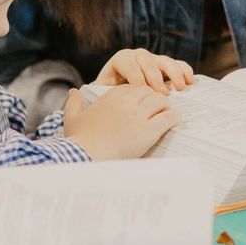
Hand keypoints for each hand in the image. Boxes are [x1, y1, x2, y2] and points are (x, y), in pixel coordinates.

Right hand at [62, 85, 177, 160]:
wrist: (88, 157)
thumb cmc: (79, 140)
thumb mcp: (72, 118)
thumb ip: (74, 103)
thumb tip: (73, 91)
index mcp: (111, 96)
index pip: (133, 88)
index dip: (138, 96)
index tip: (140, 106)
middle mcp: (127, 102)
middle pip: (149, 91)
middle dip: (153, 99)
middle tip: (156, 110)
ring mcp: (139, 115)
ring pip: (161, 100)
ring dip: (165, 107)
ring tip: (165, 115)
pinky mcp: (149, 130)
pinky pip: (168, 117)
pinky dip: (173, 118)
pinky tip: (172, 123)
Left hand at [96, 49, 193, 92]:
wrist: (124, 99)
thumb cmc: (111, 99)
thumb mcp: (100, 95)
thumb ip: (93, 93)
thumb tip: (76, 92)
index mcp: (120, 61)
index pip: (126, 61)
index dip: (135, 75)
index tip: (141, 90)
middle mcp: (137, 58)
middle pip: (147, 59)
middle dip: (154, 76)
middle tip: (161, 93)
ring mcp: (154, 61)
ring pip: (164, 60)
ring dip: (173, 74)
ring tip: (179, 89)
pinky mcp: (167, 68)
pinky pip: (178, 65)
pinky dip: (184, 71)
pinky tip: (190, 83)